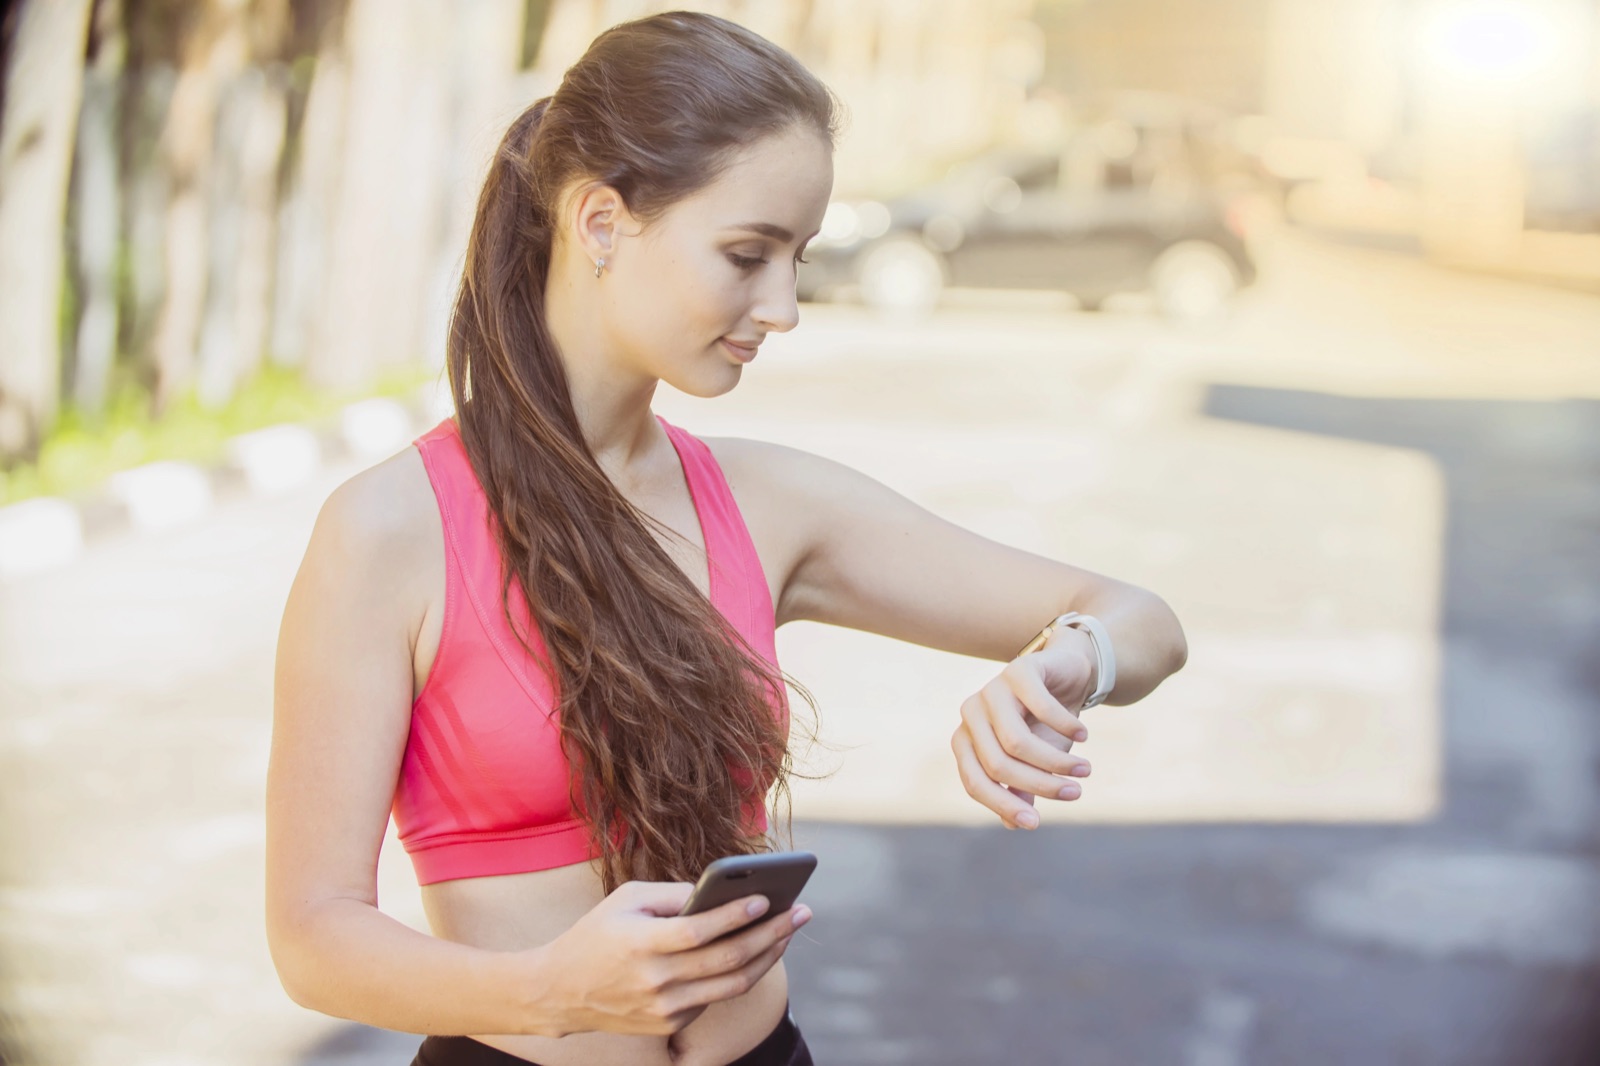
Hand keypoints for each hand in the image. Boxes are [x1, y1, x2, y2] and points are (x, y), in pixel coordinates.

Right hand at [536, 880, 810, 1036]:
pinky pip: (714, 997)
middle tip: (800, 911)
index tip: (766, 898)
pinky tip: (758, 951)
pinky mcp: (669, 1025)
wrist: (560, 991)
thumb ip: (674, 894)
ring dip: (767, 957)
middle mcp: (654, 981)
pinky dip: (740, 973)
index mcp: (640, 944)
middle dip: (770, 934)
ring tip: (788, 932)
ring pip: (731, 985)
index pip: (698, 932)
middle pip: (726, 960)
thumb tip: (724, 888)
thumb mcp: (626, 899)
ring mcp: (664, 1009)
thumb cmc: (598, 933)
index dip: (734, 916)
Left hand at [950, 626, 1096, 829]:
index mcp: (966, 740)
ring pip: (1017, 742)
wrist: (1067, 675)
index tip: (1035, 823)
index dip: (1003, 805)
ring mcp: (992, 689)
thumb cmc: (1045, 725)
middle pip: (998, 765)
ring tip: (1085, 770)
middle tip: (1075, 793)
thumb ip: (1021, 790)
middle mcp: (971, 714)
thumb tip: (1013, 824)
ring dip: (1057, 761)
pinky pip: (1041, 708)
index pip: (975, 782)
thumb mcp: (1035, 763)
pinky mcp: (1018, 669)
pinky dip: (1066, 726)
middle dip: (1041, 784)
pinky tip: (1083, 735)